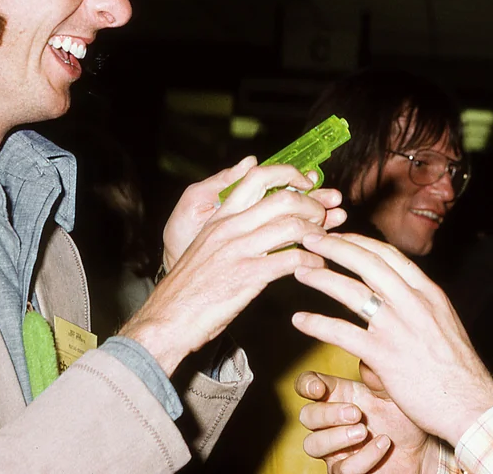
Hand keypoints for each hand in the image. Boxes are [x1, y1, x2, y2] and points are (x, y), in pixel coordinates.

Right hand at [162, 157, 340, 270]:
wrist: (168, 318)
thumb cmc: (191, 286)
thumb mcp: (208, 246)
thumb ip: (234, 227)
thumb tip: (266, 216)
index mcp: (221, 217)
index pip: (257, 177)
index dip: (289, 174)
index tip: (308, 182)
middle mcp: (230, 228)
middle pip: (283, 198)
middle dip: (312, 204)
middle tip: (323, 215)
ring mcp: (238, 250)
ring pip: (291, 226)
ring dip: (317, 232)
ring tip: (324, 240)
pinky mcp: (247, 276)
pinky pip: (291, 260)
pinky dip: (311, 260)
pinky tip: (317, 265)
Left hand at [292, 234, 492, 445]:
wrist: (471, 403)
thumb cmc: (457, 369)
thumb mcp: (444, 322)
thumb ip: (419, 305)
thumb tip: (396, 295)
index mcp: (428, 292)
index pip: (389, 255)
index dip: (359, 242)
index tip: (339, 236)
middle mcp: (413, 302)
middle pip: (367, 262)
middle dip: (334, 246)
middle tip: (310, 239)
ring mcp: (398, 327)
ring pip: (351, 291)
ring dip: (321, 278)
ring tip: (300, 272)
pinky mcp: (384, 355)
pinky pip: (341, 333)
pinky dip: (317, 323)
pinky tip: (300, 320)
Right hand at [296, 366, 437, 473]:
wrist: (422, 448)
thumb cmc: (403, 416)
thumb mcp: (393, 393)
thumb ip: (377, 378)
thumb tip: (364, 362)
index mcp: (338, 395)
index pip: (307, 385)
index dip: (306, 385)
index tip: (319, 389)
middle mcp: (331, 422)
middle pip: (307, 416)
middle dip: (327, 414)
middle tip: (356, 413)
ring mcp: (336, 448)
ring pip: (313, 445)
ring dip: (336, 437)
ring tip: (364, 430)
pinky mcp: (347, 471)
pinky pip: (342, 469)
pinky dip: (364, 456)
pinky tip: (383, 444)